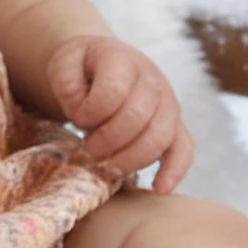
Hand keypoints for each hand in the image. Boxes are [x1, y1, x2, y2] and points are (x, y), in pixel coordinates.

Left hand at [46, 35, 194, 192]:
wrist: (99, 65)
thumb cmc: (80, 69)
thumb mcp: (63, 65)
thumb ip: (66, 84)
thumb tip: (80, 113)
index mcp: (122, 58)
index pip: (114, 90)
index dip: (92, 111)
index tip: (76, 118)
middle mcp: (152, 78)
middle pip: (140, 117)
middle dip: (109, 141)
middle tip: (89, 151)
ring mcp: (167, 102)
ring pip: (161, 136)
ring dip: (132, 159)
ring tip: (107, 168)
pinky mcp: (174, 125)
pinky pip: (184, 149)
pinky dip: (174, 170)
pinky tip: (159, 188)